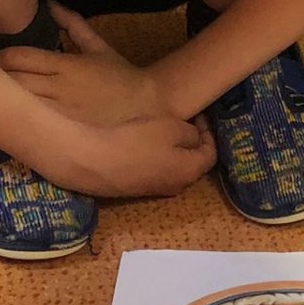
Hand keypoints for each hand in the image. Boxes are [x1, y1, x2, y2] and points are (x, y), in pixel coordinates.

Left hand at [0, 4, 168, 127]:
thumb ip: (72, 24)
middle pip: (13, 80)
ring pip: (19, 101)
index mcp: (65, 64)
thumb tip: (51, 3)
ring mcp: (60, 110)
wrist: (146, 103)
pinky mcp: (63, 127)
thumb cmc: (120, 74)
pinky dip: (17, 112)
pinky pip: (32, 119)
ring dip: (2, 95)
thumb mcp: (97, 46)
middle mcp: (59, 88)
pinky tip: (8, 111)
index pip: (19, 58)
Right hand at [57, 112, 215, 198]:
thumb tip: (194, 139)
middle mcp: (177, 186)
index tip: (197, 115)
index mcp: (190, 171)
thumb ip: (190, 133)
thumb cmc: (136, 141)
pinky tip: (142, 144)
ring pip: (173, 167)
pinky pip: (154, 171)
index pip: (210, 153)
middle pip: (193, 163)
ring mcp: (155, 190)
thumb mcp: (171, 128)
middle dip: (191, 142)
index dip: (208, 132)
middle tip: (183, 122)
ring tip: (162, 131)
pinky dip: (156, 157)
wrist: (93, 161)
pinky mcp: (135, 189)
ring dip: (173, 149)